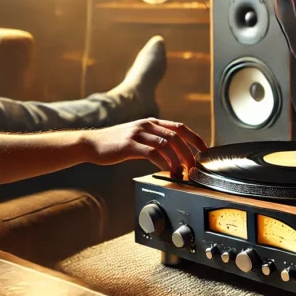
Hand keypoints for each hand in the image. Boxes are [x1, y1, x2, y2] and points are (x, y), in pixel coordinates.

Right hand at [82, 118, 208, 175]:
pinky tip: (167, 171)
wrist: (91, 144)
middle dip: (189, 153)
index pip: (180, 127)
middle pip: (177, 135)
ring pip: (167, 143)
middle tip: (193, 167)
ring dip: (178, 159)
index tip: (204, 150)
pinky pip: (153, 152)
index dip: (195, 138)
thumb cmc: (114, 144)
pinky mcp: (129, 144)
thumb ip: (153, 141)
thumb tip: (172, 154)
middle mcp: (146, 125)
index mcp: (151, 123)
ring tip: (182, 172)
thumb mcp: (137, 137)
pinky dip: (164, 162)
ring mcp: (138, 133)